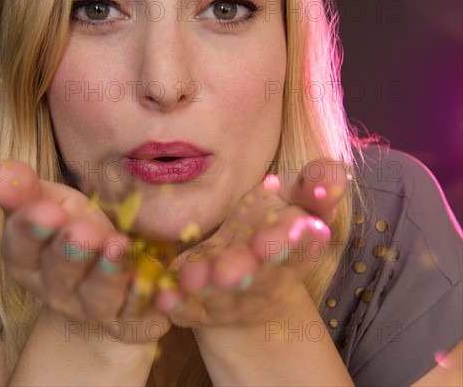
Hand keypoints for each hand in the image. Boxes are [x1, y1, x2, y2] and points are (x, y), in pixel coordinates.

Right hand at [0, 160, 170, 343]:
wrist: (112, 279)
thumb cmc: (75, 230)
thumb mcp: (52, 203)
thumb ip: (26, 189)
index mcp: (29, 261)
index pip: (20, 247)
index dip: (31, 230)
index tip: (45, 210)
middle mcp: (57, 291)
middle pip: (60, 274)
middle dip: (70, 252)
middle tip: (83, 231)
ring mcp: (94, 310)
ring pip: (98, 297)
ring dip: (108, 273)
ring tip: (117, 246)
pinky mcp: (131, 320)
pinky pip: (137, 314)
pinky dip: (143, 299)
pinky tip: (149, 281)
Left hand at [155, 159, 347, 326]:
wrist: (250, 272)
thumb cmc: (275, 221)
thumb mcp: (299, 195)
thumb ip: (320, 182)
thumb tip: (329, 181)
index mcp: (298, 251)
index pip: (304, 247)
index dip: (299, 238)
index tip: (297, 225)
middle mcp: (268, 280)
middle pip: (259, 278)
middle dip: (246, 270)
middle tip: (231, 265)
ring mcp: (235, 298)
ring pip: (221, 297)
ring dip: (206, 288)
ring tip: (192, 276)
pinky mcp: (203, 308)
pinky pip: (188, 310)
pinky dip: (176, 305)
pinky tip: (163, 298)